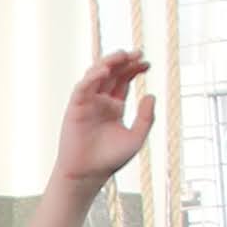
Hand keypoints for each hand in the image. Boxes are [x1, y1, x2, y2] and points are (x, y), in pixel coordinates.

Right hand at [49, 49, 155, 186]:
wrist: (88, 174)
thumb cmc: (111, 159)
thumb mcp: (136, 138)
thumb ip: (145, 118)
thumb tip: (151, 95)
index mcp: (115, 107)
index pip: (124, 81)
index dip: (135, 69)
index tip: (147, 63)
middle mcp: (101, 101)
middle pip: (112, 73)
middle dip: (124, 61)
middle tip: (138, 53)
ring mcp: (87, 103)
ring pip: (96, 75)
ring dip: (108, 63)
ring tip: (122, 56)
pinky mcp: (75, 107)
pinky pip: (83, 87)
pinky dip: (92, 77)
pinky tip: (104, 72)